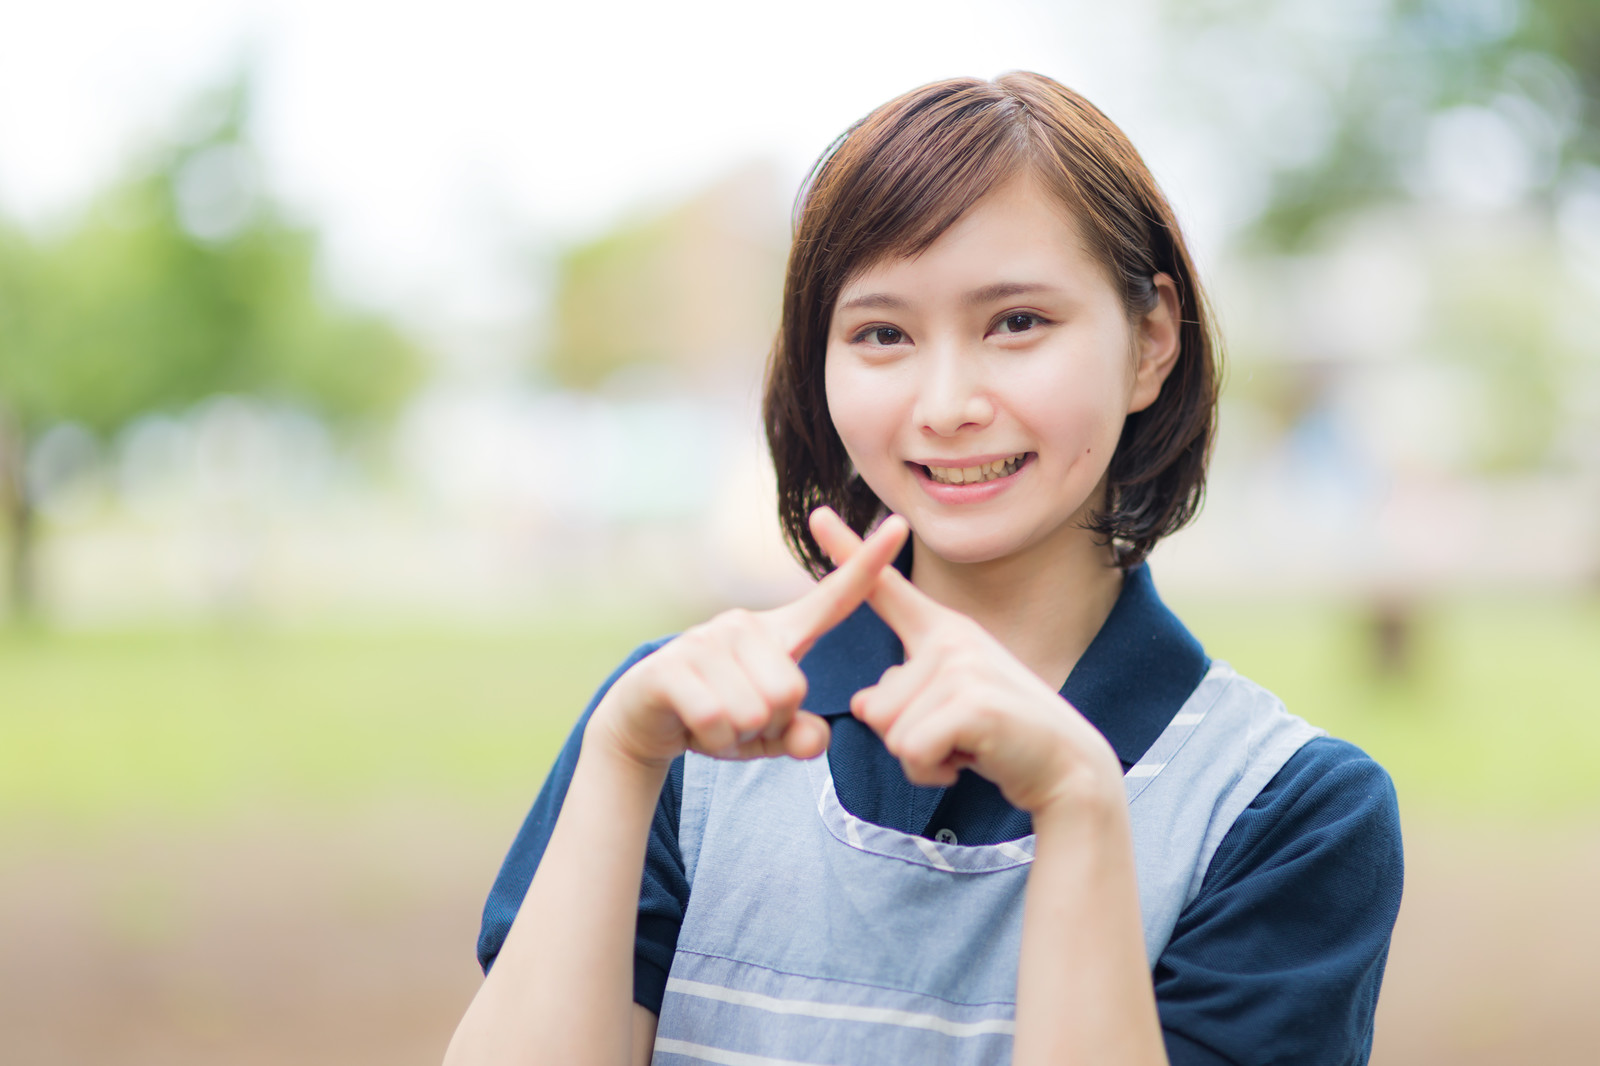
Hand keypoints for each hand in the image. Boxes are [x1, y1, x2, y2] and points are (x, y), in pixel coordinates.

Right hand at [590, 512, 909, 771]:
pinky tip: (693, 726)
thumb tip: (815, 739)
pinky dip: (711, 739)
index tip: (899, 525)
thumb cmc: (719, 718)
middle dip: (770, 724)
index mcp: (779, 633)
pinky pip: (717, 720)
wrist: (644, 720)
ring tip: (716, 720)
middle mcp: (744, 624)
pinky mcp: (672, 665)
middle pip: (792, 691)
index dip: (868, 564)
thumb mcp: (770, 734)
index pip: (833, 598)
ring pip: (754, 711)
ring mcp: (705, 640)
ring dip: (736, 734)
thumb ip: (801, 737)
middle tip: (739, 717)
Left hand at [810, 509, 1121, 815]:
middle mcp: (951, 639)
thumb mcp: (942, 707)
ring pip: (891, 734)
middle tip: (960, 735)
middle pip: (874, 708)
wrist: (1068, 768)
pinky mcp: (972, 703)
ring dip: (923, 759)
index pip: (887, 590)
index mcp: (943, 632)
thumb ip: (897, 697)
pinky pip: (911, 752)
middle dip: (907, 739)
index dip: (850, 552)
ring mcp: (963, 667)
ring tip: (970, 744)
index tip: (818, 514)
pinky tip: (974, 758)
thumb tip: (862, 703)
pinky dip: (934, 773)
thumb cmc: (1000, 737)